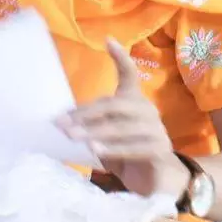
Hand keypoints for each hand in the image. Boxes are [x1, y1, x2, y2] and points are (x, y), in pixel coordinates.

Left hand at [57, 38, 189, 200]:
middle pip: (116, 104)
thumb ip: (94, 126)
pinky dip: (114, 149)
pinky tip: (96, 151)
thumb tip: (61, 121)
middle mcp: (147, 111)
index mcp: (135, 102)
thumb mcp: (108, 136)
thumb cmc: (129, 154)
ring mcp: (156, 130)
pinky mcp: (160, 150)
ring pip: (123, 127)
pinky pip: (135, 147)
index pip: (130, 74)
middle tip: (63, 122)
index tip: (108, 40)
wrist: (160, 181)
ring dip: (95, 132)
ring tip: (73, 137)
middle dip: (87, 113)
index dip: (121, 57)